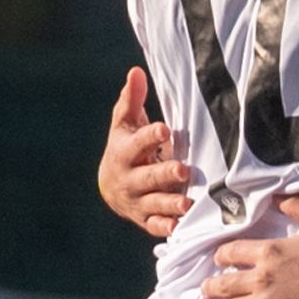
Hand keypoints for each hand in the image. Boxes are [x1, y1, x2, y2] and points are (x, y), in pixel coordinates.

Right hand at [97, 66, 191, 237]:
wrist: (111, 186)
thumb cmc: (125, 146)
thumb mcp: (125, 123)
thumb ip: (132, 99)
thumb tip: (136, 71)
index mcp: (124, 152)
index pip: (137, 143)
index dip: (150, 136)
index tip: (164, 129)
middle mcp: (130, 178)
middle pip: (147, 176)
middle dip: (164, 174)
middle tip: (183, 169)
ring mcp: (137, 200)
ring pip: (154, 203)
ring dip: (170, 203)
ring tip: (187, 203)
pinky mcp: (146, 218)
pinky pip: (156, 225)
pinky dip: (167, 227)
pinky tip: (181, 227)